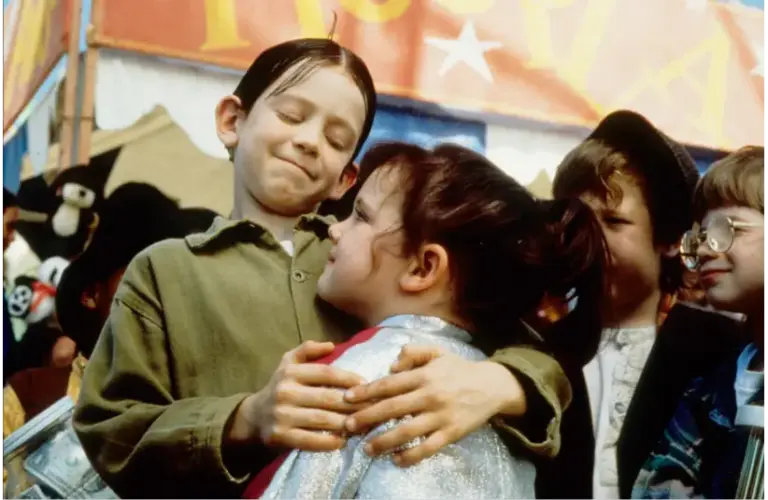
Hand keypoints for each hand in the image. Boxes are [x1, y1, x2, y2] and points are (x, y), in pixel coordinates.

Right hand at [227, 341, 366, 450]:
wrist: (254, 417)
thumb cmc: (280, 386)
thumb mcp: (288, 362)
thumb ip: (307, 350)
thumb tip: (331, 345)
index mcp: (290, 371)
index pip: (326, 373)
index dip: (349, 378)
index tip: (366, 385)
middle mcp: (285, 391)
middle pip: (328, 398)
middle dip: (353, 404)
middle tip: (372, 408)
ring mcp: (281, 414)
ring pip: (322, 419)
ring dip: (345, 424)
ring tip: (362, 425)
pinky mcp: (280, 435)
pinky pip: (309, 440)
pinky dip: (328, 442)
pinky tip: (341, 441)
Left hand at [343, 345, 524, 465]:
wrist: (492, 386)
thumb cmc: (459, 369)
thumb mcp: (437, 352)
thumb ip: (413, 352)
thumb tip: (391, 366)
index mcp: (424, 375)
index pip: (389, 384)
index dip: (366, 391)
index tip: (347, 398)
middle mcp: (429, 395)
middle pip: (392, 408)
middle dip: (367, 417)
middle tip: (348, 426)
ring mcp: (440, 416)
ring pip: (406, 431)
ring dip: (384, 441)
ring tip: (367, 448)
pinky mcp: (451, 434)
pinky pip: (427, 448)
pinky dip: (411, 456)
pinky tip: (396, 459)